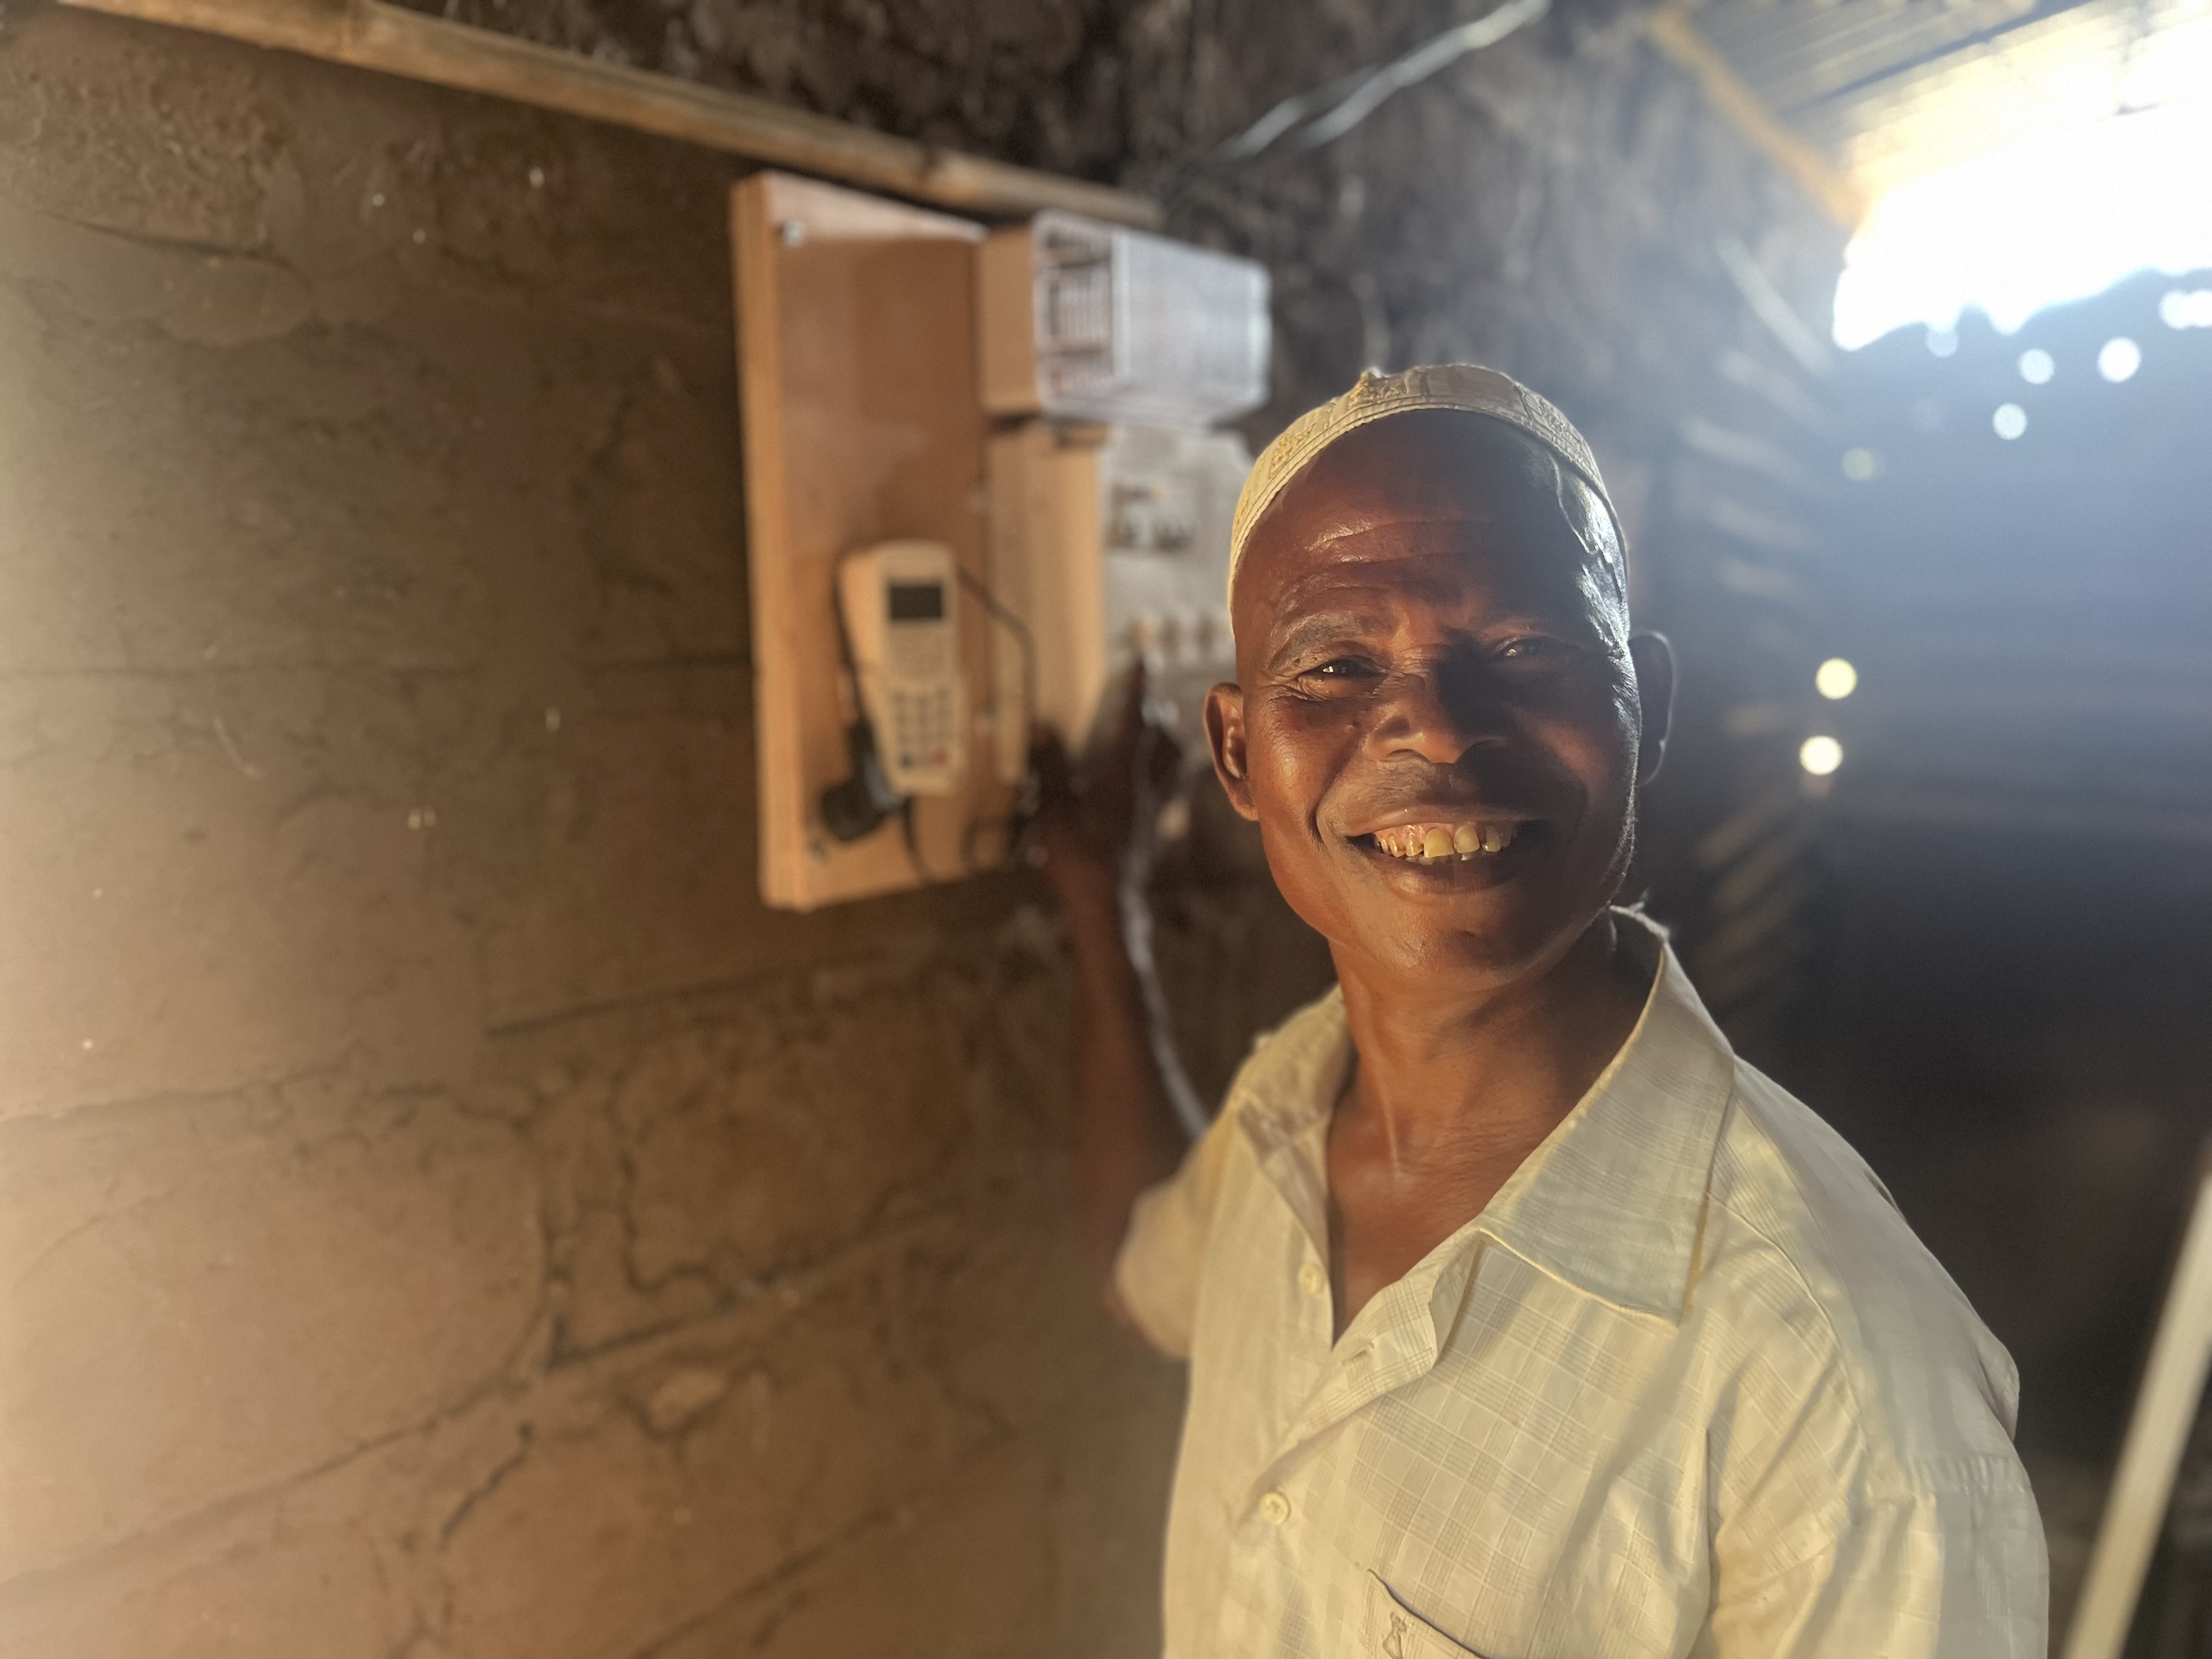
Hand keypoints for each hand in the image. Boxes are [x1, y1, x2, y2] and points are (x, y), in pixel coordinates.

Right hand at [1031, 666, 1184, 909]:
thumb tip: (1043, 730)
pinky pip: (1169, 785)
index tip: (1143, 660)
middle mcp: (1143, 786)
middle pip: (1159, 735)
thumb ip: (1050, 768)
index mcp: (1118, 776)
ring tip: (1154, 725)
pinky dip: (1167, 768)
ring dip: (1164, 736)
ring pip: (1171, 759)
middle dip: (1151, 710)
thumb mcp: (1054, 812)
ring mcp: (1153, 805)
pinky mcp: (1154, 823)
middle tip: (1140, 693)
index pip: (1133, 720)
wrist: (1108, 901)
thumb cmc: (1080, 860)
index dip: (1137, 688)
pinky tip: (1158, 772)